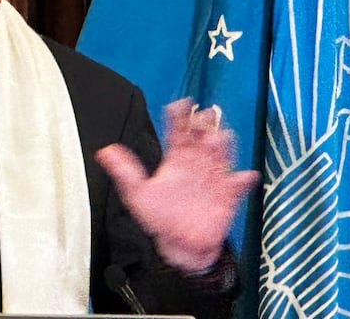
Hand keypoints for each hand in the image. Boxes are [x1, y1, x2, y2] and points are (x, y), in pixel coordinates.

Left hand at [96, 98, 257, 272]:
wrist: (179, 245)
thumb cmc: (160, 217)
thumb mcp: (137, 193)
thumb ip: (125, 171)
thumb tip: (106, 151)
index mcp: (176, 159)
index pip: (179, 131)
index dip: (180, 115)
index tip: (181, 103)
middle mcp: (196, 163)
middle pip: (202, 136)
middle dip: (204, 124)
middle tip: (202, 117)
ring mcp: (213, 177)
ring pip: (221, 154)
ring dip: (221, 145)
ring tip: (217, 139)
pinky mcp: (226, 195)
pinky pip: (238, 185)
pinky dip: (242, 180)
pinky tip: (243, 176)